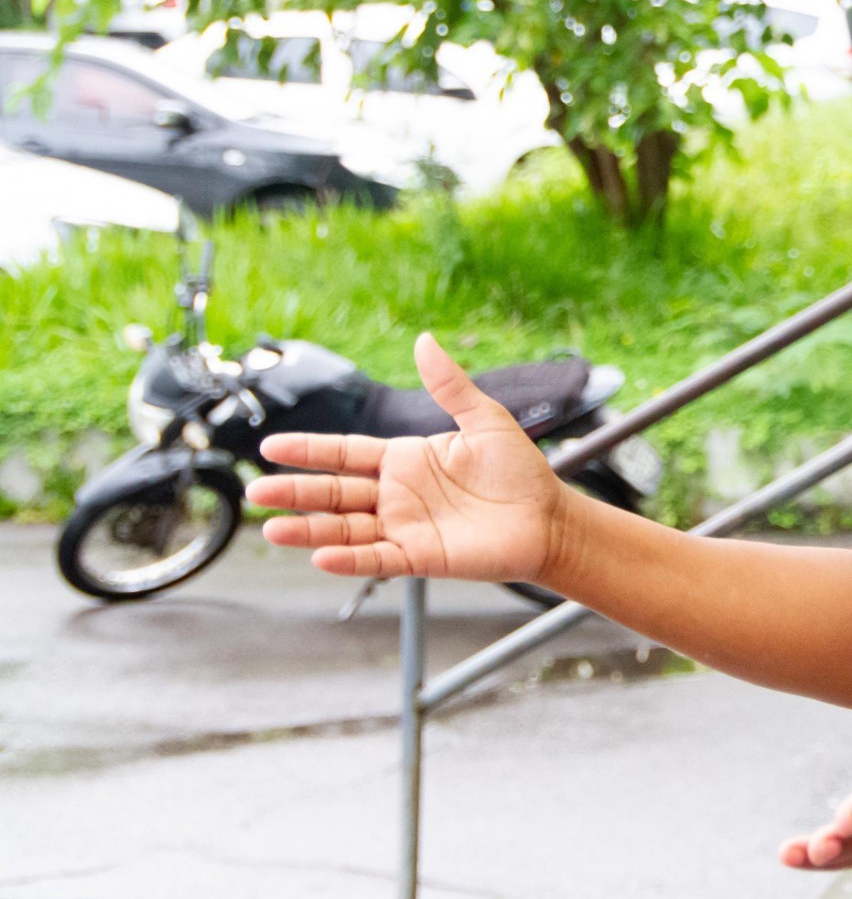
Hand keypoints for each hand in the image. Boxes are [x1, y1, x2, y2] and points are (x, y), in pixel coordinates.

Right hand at [247, 333, 570, 584]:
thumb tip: (425, 340)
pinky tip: (321, 555)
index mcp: (405, 460)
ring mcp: (405, 527)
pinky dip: (349, 559)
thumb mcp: (484, 420)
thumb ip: (450, 385)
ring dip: (309, 531)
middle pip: (334, 493)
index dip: (310, 450)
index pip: (345, 453)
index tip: (271, 446)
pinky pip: (377, 558)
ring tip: (271, 529)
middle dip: (295, 492)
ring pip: (345, 530)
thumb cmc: (520, 471)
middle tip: (255, 491)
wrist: (549, 517)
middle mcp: (397, 494)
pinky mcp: (420, 557)